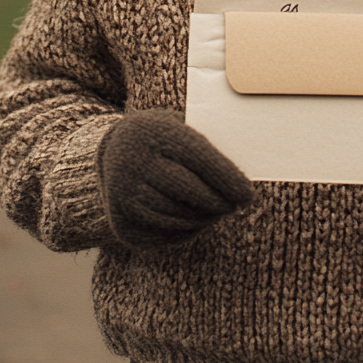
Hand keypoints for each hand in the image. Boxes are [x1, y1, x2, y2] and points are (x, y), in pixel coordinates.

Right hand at [98, 109, 254, 248]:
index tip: (247, 195)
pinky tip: (197, 220)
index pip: (199, 160)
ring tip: (218, 211)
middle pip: (189, 191)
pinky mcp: (121, 224)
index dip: (227, 180)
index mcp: (154, 132)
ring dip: (204, 217)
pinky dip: (186, 231)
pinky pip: (164, 235)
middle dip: (219, 202)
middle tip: (236, 205)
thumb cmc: (165, 137)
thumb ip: (208, 146)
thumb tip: (241, 179)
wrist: (115, 149)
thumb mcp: (181, 127)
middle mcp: (134, 163)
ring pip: (178, 216)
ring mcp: (123, 196)